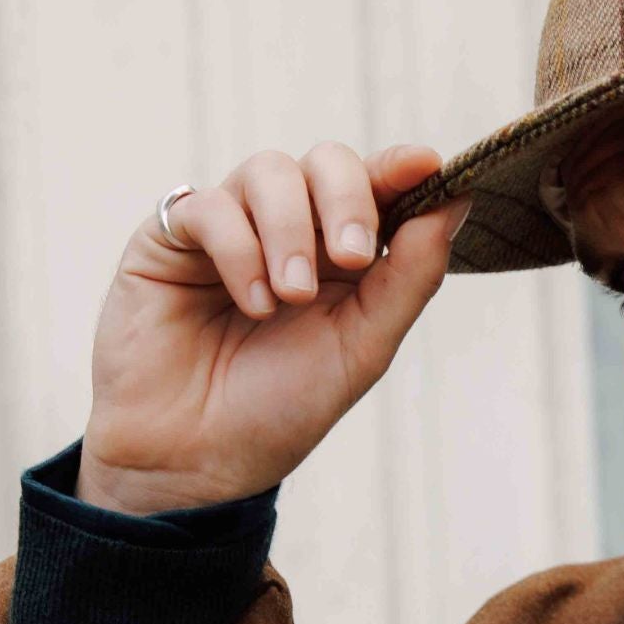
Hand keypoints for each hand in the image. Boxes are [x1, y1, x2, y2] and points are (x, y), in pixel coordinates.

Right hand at [77, 143, 468, 511]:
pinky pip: (210, 205)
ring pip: (269, 171)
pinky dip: (238, 250)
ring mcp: (228, 228)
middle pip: (326, 162)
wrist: (194, 461)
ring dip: (292, 231)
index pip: (375, 187)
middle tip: (352, 258)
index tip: (427, 166)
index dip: (400, 167)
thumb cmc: (277, 410)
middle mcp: (286, 231)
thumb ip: (408, 278)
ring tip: (290, 298)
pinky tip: (251, 304)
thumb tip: (453, 201)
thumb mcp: (362, 349)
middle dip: (347, 199)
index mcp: (339, 256)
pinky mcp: (169, 237)